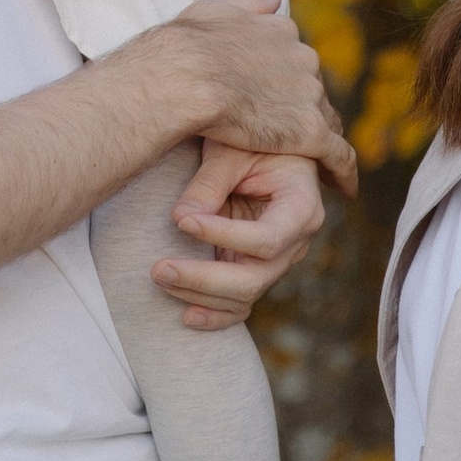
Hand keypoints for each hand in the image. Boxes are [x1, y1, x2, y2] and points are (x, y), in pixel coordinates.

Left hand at [153, 147, 327, 329]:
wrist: (260, 150)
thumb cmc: (249, 142)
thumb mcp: (231, 152)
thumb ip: (209, 184)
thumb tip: (182, 218)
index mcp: (302, 206)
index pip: (267, 239)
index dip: (224, 235)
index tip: (181, 220)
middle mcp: (296, 241)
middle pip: (254, 278)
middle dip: (204, 278)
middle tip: (158, 268)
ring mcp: (278, 261)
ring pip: (243, 295)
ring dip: (199, 294)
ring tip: (158, 276)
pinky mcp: (257, 270)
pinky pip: (241, 304)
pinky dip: (216, 316)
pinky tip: (187, 318)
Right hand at [163, 0, 355, 191]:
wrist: (186, 77)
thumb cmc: (188, 47)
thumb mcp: (214, 11)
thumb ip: (247, 7)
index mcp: (282, 33)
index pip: (295, 62)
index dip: (290, 82)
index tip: (284, 99)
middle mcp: (303, 60)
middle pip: (312, 91)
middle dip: (305, 109)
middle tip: (295, 135)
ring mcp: (309, 96)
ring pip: (326, 121)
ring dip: (323, 140)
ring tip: (322, 165)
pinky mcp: (310, 132)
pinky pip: (338, 155)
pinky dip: (344, 172)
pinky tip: (346, 189)